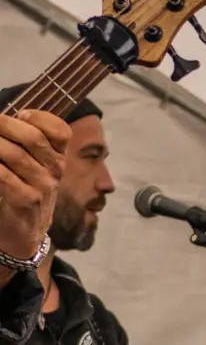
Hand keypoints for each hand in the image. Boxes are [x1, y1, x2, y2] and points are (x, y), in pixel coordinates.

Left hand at [0, 109, 68, 267]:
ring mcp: (42, 186)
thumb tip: (0, 121)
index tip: (21, 113)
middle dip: (5, 124)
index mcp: (59, 158)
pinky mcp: (26, 200)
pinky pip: (2, 175)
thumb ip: (24, 145)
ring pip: (14, 154)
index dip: (40, 117)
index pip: (61, 131)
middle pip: (33, 138)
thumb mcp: (33, 167)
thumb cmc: (22, 191)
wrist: (24, 232)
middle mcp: (55, 171)